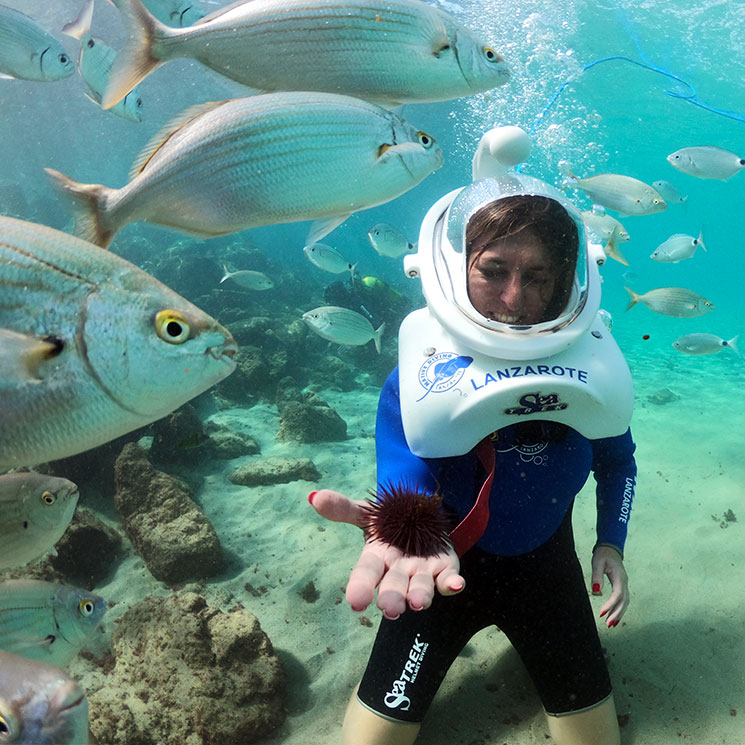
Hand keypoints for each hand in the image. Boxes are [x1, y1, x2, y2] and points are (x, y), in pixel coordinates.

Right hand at [309, 489, 465, 618]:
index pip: (366, 574)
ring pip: (421, 587)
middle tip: (391, 610)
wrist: (421, 515)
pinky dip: (451, 584)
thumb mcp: (367, 512)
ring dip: (421, 595)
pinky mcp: (445, 568)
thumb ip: (344, 508)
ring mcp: (422, 571)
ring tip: (418, 604)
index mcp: (377, 558)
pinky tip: (455, 586)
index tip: (356, 602)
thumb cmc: (389, 521)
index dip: (361, 588)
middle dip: (393, 598)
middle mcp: (399, 570)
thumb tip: (314, 497)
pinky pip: (448, 579)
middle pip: (394, 586)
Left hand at [591, 545, 628, 627]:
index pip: (617, 594)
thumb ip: (597, 576)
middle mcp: (624, 582)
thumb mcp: (597, 562)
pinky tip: (614, 617)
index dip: (610, 605)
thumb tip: (596, 591)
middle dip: (616, 613)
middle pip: (623, 601)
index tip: (601, 613)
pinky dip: (620, 609)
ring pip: (625, 603)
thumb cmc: (603, 555)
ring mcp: (625, 585)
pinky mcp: (622, 586)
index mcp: (620, 577)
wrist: (610, 549)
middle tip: (608, 624)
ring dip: (619, 614)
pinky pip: (623, 600)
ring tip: (611, 624)